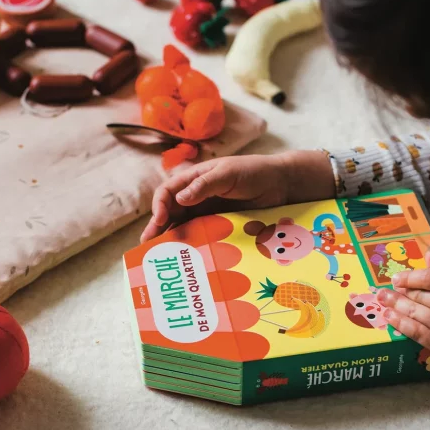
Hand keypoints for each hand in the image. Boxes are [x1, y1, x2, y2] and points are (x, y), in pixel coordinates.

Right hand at [140, 150, 334, 241]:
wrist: (281, 184)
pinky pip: (202, 236)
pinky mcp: (220, 226)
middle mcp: (197, 197)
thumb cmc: (254, 171)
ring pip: (184, 227)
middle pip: (170, 213)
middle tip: (147, 247)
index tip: (159, 221)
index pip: (167, 192)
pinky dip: (192, 246)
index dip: (159, 206)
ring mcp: (208, 213)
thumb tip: (180, 198)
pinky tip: (187, 258)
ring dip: (172, 240)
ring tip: (161, 257)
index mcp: (194, 179)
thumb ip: (204, 184)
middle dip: (158, 229)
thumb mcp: (228, 173)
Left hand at [376, 250, 429, 376]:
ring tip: (382, 299)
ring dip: (395, 305)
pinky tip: (389, 316)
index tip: (397, 277)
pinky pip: (416, 333)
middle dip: (400, 291)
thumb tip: (428, 254)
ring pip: (415, 312)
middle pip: (420, 295)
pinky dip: (400, 323)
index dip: (410, 276)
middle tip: (385, 289)